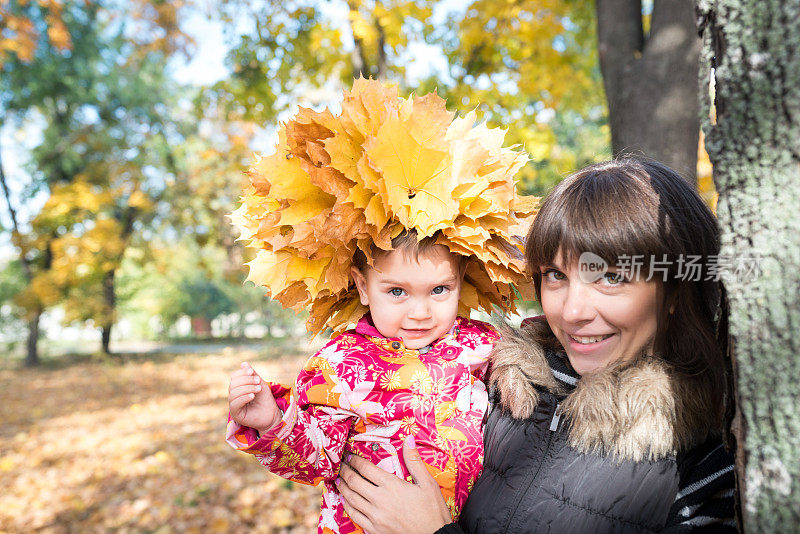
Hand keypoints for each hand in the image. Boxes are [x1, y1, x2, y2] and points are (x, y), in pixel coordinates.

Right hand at [228, 362, 280, 433]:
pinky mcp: (235, 414)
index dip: (241, 373)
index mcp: (238, 388)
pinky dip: (243, 397)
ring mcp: (233, 406)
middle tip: (258, 381)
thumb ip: (252, 375)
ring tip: (258, 389)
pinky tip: (252, 396)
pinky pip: (235, 404)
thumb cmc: (265, 399)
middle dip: (246, 380)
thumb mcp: (260, 384)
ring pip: (233, 393)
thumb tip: (243, 363)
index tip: (251, 371)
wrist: (272, 415)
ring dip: (247, 388)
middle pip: (233, 384)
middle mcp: (233, 396)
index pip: (234, 377)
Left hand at [337, 436, 451, 533]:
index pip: (366, 469)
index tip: (350, 456)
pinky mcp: (375, 529)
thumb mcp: (428, 483)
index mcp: (392, 485)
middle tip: (341, 466)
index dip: (355, 460)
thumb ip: (414, 461)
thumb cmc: (433, 511)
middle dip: (345, 472)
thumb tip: (408, 439)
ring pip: (351, 499)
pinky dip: (347, 506)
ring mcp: (375, 516)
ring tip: (339, 481)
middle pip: (354, 482)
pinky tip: (347, 501)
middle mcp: (380, 500)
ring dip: (343, 488)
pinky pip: (355, 516)